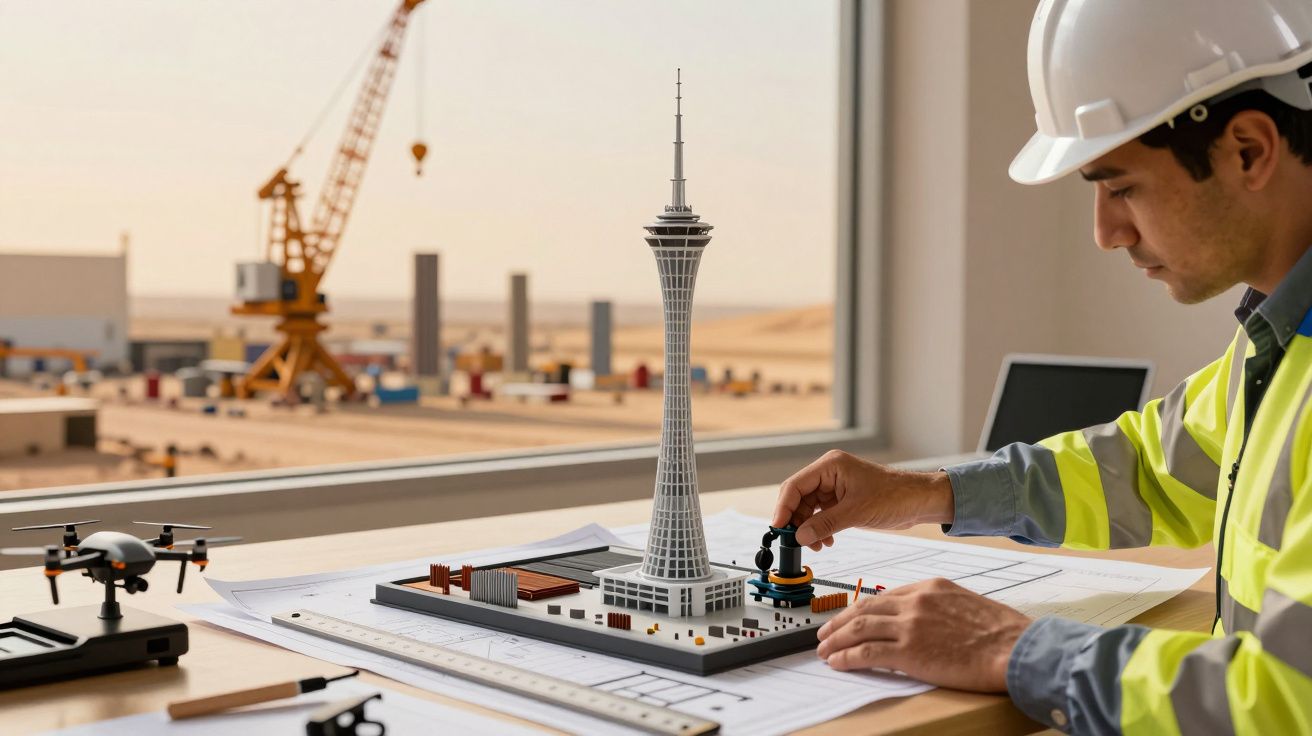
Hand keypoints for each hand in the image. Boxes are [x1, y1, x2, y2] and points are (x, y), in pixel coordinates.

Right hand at [772, 450, 953, 549]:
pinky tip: (826, 541)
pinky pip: (821, 515)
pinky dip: (820, 528)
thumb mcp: (856, 512)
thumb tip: (800, 536)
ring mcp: (835, 487)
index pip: (795, 485)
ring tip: (817, 545)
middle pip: (798, 498)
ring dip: (809, 528)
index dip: (783, 507)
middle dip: (796, 521)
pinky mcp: (842, 499)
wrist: (919, 501)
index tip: (778, 527)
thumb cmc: (895, 496)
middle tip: (797, 541)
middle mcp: (829, 474)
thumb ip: (825, 524)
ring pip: (808, 509)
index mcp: (830, 466)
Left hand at [815, 578, 1031, 691]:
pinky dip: (847, 657)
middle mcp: (915, 602)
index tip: (849, 618)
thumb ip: (940, 607)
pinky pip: (866, 653)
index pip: (883, 596)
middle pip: (863, 608)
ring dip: (836, 640)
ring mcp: (910, 625)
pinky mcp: (909, 651)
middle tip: (825, 633)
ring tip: (824, 650)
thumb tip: (925, 620)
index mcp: (929, 587)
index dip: (860, 608)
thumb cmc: (1002, 633)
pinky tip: (838, 663)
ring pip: (858, 628)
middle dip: (839, 622)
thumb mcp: (967, 604)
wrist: (1016, 648)